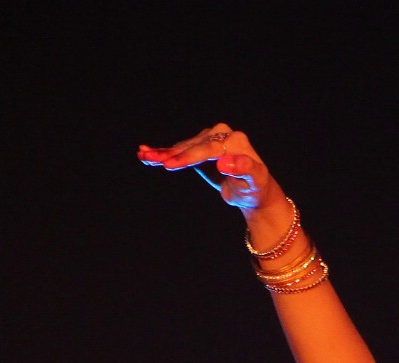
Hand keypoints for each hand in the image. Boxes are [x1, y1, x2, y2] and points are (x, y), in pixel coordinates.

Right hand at [137, 122, 278, 216]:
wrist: (255, 191)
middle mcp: (222, 134)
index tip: (170, 166)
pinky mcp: (201, 145)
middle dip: (170, 155)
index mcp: (235, 140)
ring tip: (143, 157)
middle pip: (192, 146)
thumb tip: (224, 162)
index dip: (188, 158)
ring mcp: (210, 138)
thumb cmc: (255, 189)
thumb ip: (243, 169)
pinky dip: (165, 153)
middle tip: (149, 160)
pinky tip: (146, 152)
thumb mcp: (254, 181)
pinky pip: (182, 149)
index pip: (207, 149)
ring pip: (183, 147)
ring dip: (162, 153)